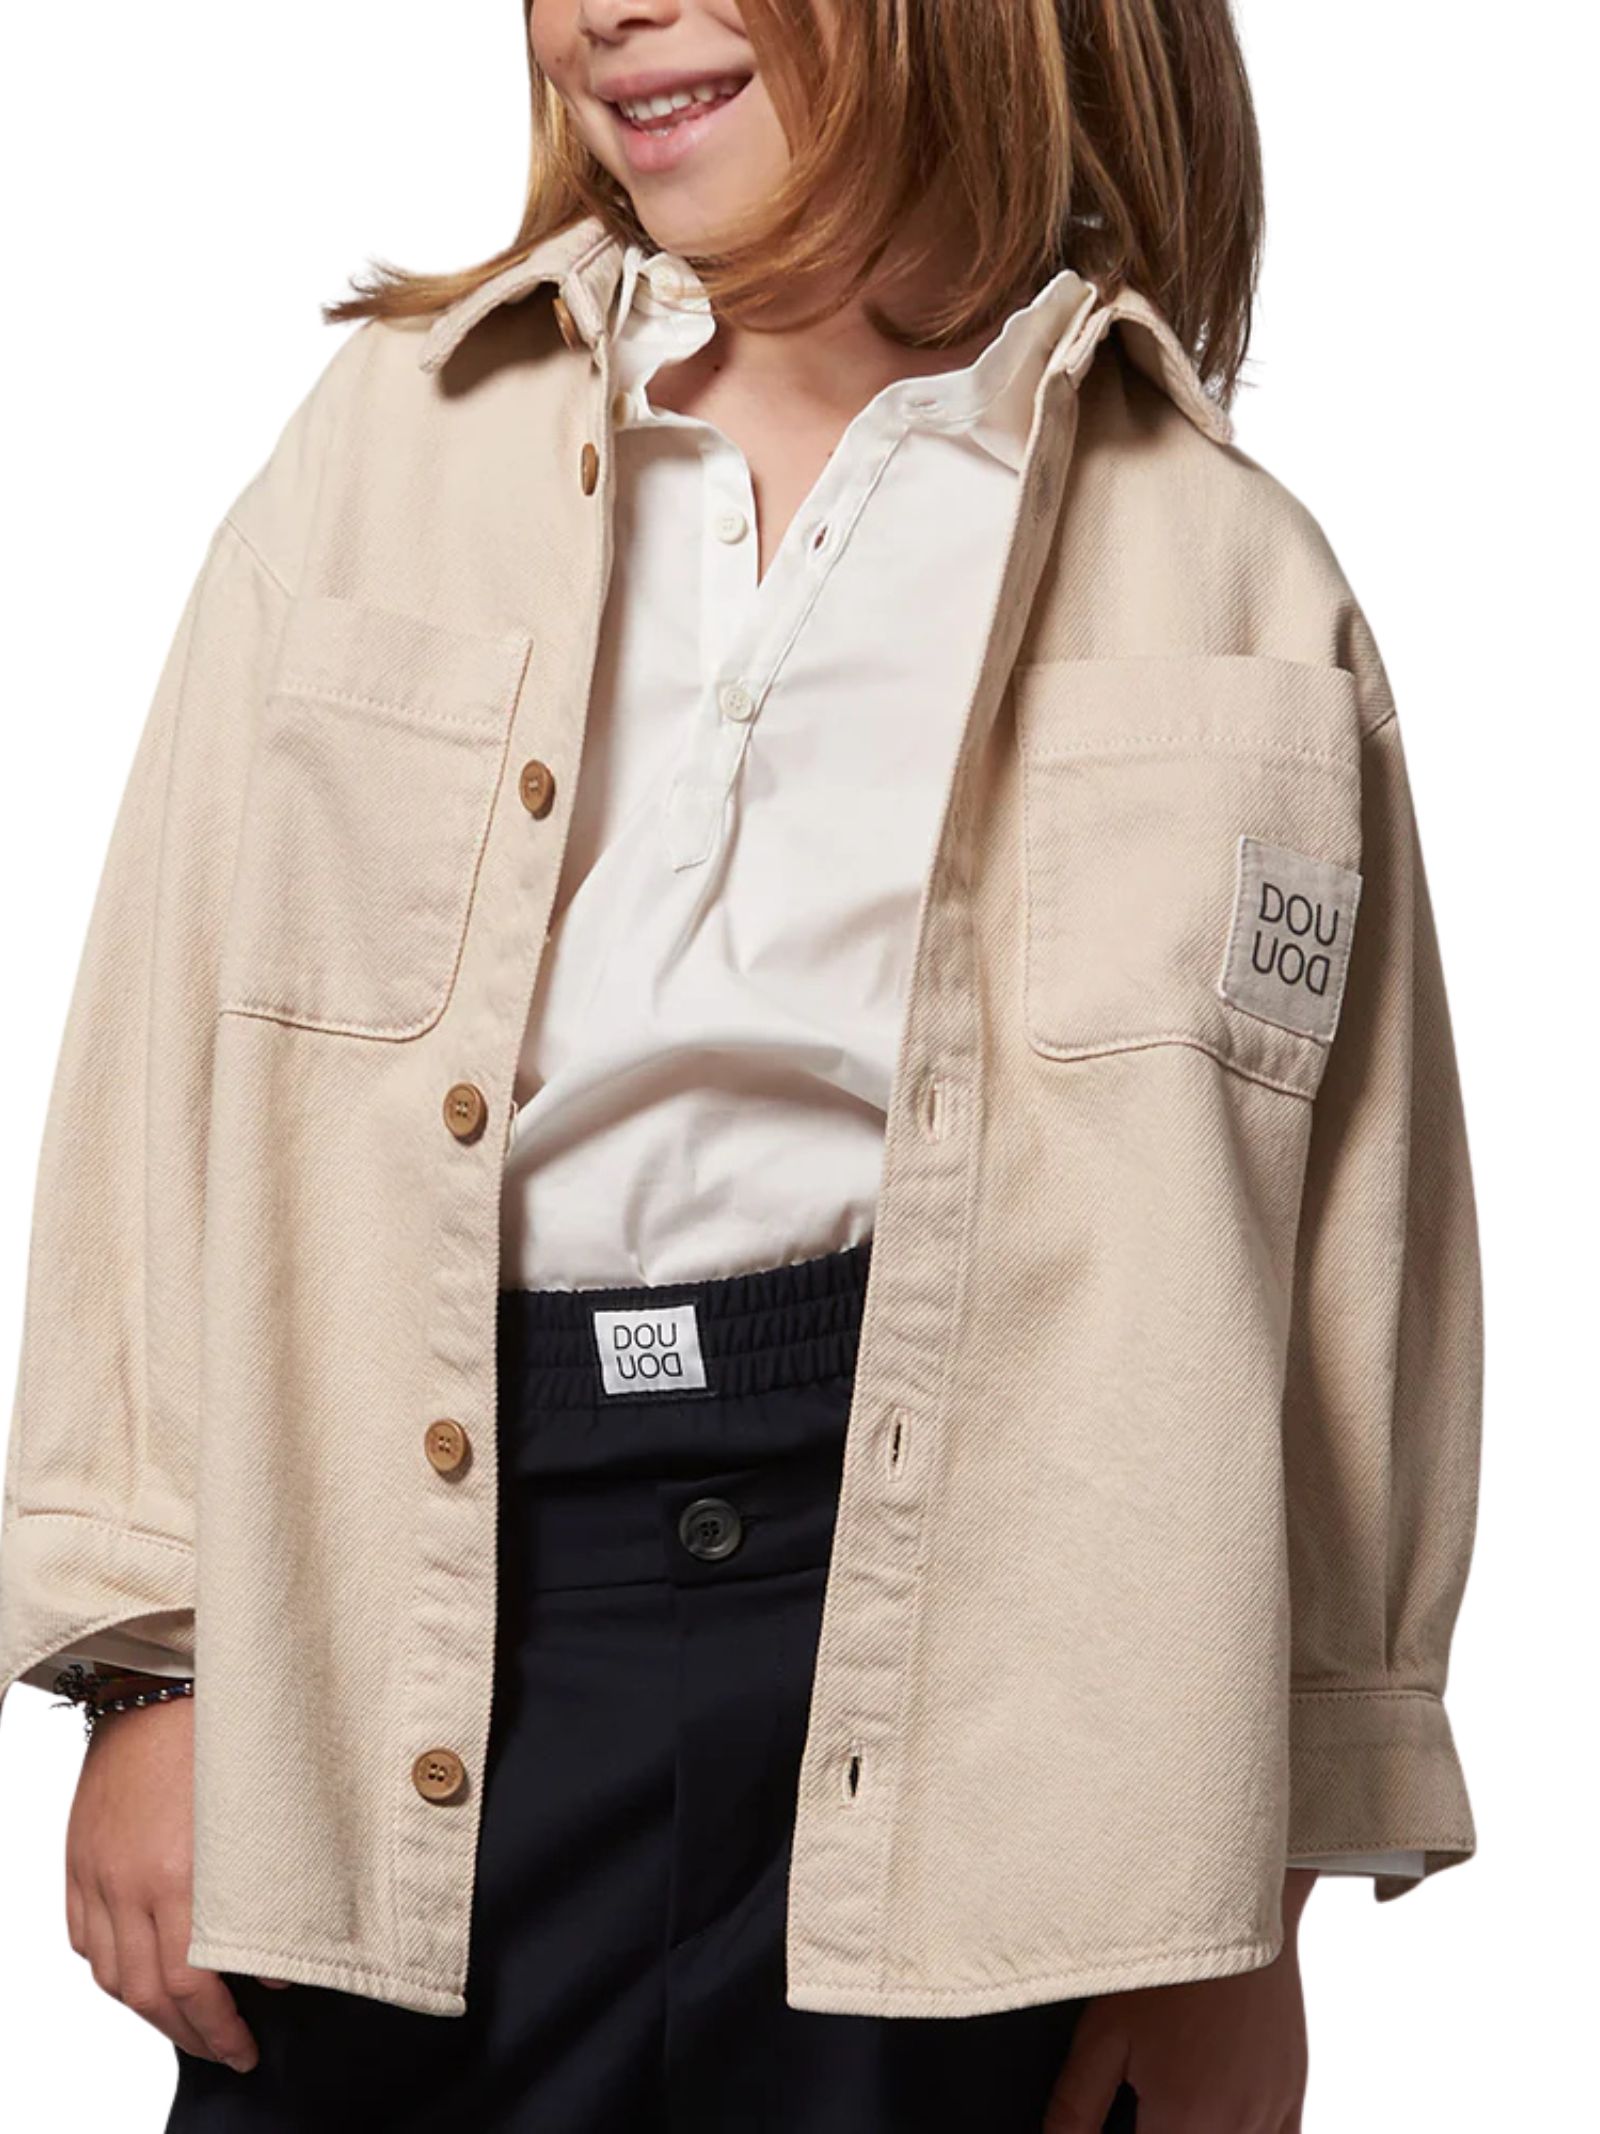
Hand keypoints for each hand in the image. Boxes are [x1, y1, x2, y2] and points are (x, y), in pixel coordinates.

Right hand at [64, 1693, 265, 2069]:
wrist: (162, 1681)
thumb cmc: (222, 1736)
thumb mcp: (262, 1819)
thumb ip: (271, 1898)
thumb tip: (278, 1968)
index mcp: (177, 1873)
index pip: (190, 1984)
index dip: (219, 2029)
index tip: (243, 2048)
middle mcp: (127, 1882)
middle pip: (146, 1993)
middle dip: (187, 2034)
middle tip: (222, 2050)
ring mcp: (95, 1871)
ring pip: (109, 1974)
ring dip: (147, 2011)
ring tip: (185, 2024)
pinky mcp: (78, 1856)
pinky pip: (81, 1937)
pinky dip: (109, 1969)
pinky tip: (137, 1976)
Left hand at [1044, 1872, 1316, 2132]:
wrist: (1231, 1904)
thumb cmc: (1169, 1962)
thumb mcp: (1103, 2030)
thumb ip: (1076, 2105)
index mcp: (1184, 2120)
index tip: (1127, 2115)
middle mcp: (1236, 2126)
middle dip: (1165, 2127)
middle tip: (1146, 2097)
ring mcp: (1271, 2112)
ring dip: (1203, 2130)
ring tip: (1177, 2095)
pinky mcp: (1293, 2093)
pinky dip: (1249, 2133)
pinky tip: (1218, 2108)